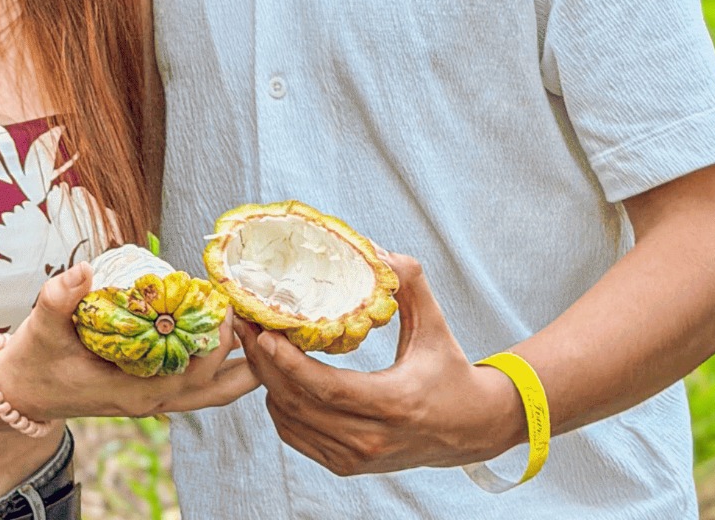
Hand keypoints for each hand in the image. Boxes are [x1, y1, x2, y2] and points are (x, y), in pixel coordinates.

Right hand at [0, 263, 258, 421]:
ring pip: (214, 391)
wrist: (22, 391)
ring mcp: (154, 398)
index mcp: (134, 390)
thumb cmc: (35, 360)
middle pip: (219, 389)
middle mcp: (151, 400)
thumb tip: (84, 271)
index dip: (219, 342)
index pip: (195, 373)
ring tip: (259, 326)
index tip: (227, 303)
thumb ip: (60, 298)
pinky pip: (200, 383)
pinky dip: (221, 363)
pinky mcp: (152, 389)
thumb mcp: (41, 327)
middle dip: (245, 353)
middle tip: (255, 311)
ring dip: (240, 364)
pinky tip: (229, 332)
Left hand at [238, 254, 524, 476]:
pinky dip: (279, 404)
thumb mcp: (434, 324)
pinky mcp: (347, 464)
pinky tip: (275, 375)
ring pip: (290, 421)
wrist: (469, 428)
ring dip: (266, 382)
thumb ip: (408, 284)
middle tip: (244, 324)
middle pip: (299, 404)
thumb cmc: (449, 370)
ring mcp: (357, 457)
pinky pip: (295, 435)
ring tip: (254, 343)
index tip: (266, 333)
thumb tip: (376, 250)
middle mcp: (372, 438)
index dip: (290, 364)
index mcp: (395, 403)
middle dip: (264, 363)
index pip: (329, 389)